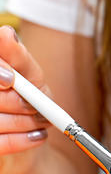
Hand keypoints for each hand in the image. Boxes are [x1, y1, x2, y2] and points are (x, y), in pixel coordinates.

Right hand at [0, 26, 50, 160]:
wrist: (30, 136)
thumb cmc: (26, 100)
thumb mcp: (29, 75)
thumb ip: (17, 56)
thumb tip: (5, 33)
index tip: (11, 79)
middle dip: (16, 101)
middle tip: (37, 107)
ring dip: (24, 122)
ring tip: (41, 121)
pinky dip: (22, 140)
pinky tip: (38, 136)